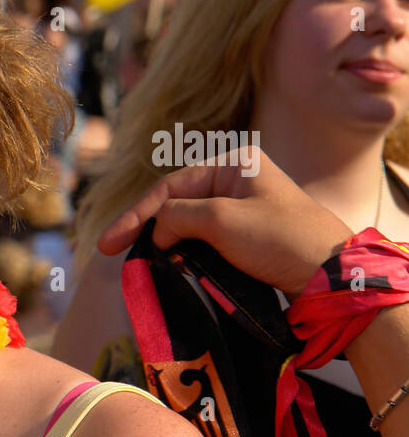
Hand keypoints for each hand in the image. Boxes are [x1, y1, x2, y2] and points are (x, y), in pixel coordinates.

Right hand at [97, 146, 354, 297]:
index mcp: (233, 162)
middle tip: (112, 250)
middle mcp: (236, 178)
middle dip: (145, 226)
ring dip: (162, 240)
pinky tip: (166, 262)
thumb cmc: (280, 238)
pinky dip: (182, 250)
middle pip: (175, 202)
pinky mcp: (246, 233)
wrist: (328, 274)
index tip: (109, 243)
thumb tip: (156, 231)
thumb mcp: (221, 219)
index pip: (170, 186)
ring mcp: (242, 206)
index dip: (136, 214)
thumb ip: (177, 217)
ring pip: (187, 221)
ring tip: (136, 259)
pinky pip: (203, 237)